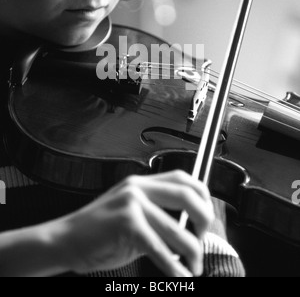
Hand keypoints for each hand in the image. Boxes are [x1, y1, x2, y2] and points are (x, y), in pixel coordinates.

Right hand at [56, 170, 214, 276]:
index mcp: (140, 182)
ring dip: (193, 252)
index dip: (202, 194)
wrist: (67, 239)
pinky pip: (160, 249)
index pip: (182, 178)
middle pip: (187, 196)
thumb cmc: (100, 230)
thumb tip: (189, 228)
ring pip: (177, 229)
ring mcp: (132, 205)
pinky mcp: (127, 225)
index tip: (207, 215)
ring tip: (194, 266)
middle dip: (204, 220)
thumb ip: (156, 211)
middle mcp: (138, 188)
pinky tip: (180, 278)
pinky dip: (175, 268)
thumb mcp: (129, 210)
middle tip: (203, 239)